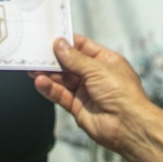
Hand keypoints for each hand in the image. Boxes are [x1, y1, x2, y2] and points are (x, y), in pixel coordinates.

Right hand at [32, 35, 162, 161]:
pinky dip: (50, 89)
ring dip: (49, 74)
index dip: (67, 42)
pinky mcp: (78, 107)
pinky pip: (61, 95)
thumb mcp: (98, 68)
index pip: (83, 47)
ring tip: (33, 68)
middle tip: (38, 52)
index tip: (52, 36)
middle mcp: (95, 75)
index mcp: (105, 61)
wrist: (128, 125)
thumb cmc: (124, 94)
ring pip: (63, 79)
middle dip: (54, 59)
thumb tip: (60, 45)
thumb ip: (75, 58)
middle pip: (70, 63)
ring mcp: (86, 91)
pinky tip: (41, 82)